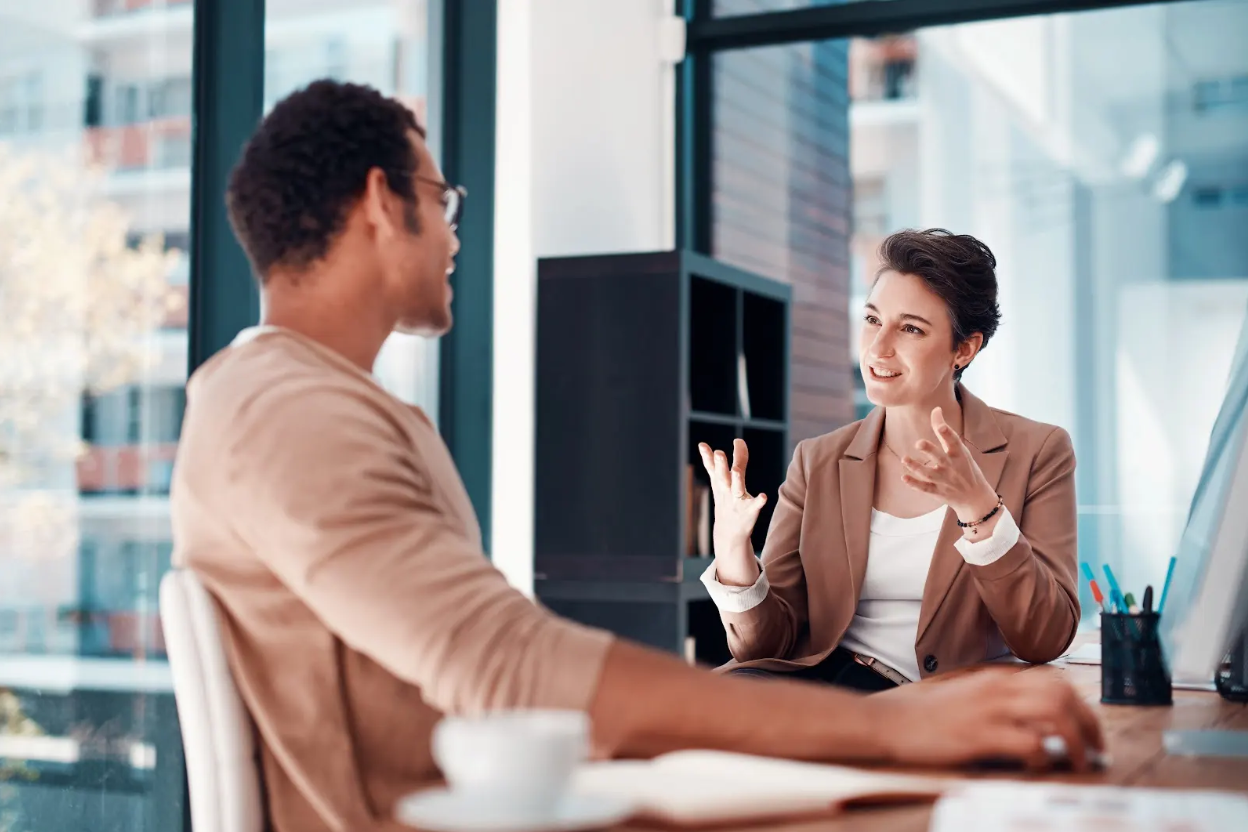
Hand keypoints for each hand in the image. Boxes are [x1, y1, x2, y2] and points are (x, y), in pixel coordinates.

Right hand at [697, 439, 766, 548]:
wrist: (729, 534)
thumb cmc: (725, 502)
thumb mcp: (718, 483)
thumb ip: (715, 462)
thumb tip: (702, 444)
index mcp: (720, 483)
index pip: (713, 467)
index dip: (709, 456)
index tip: (702, 445)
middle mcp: (727, 490)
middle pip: (723, 476)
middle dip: (721, 465)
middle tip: (719, 453)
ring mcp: (737, 501)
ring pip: (737, 489)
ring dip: (737, 479)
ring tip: (737, 470)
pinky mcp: (749, 511)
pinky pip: (755, 505)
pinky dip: (759, 501)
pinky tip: (763, 496)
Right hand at [871, 669, 1104, 771]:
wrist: (888, 722)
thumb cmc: (926, 716)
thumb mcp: (967, 696)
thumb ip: (999, 700)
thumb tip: (1035, 721)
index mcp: (996, 677)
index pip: (1055, 680)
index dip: (1081, 705)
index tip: (1089, 728)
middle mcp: (998, 688)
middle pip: (1064, 694)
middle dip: (1089, 723)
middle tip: (1095, 748)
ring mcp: (990, 710)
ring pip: (1055, 715)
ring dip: (1076, 742)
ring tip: (1079, 762)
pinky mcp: (980, 736)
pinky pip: (1030, 743)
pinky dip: (1045, 757)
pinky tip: (1040, 766)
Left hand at [899, 407, 996, 519]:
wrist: (976, 497)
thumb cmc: (965, 467)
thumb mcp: (960, 450)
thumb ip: (944, 431)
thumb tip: (936, 409)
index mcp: (959, 454)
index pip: (954, 442)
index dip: (947, 434)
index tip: (940, 426)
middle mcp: (952, 467)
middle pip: (940, 458)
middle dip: (930, 450)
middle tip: (919, 443)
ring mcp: (945, 481)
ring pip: (929, 474)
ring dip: (916, 467)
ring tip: (904, 459)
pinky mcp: (938, 492)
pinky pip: (925, 488)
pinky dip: (914, 484)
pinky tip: (904, 477)